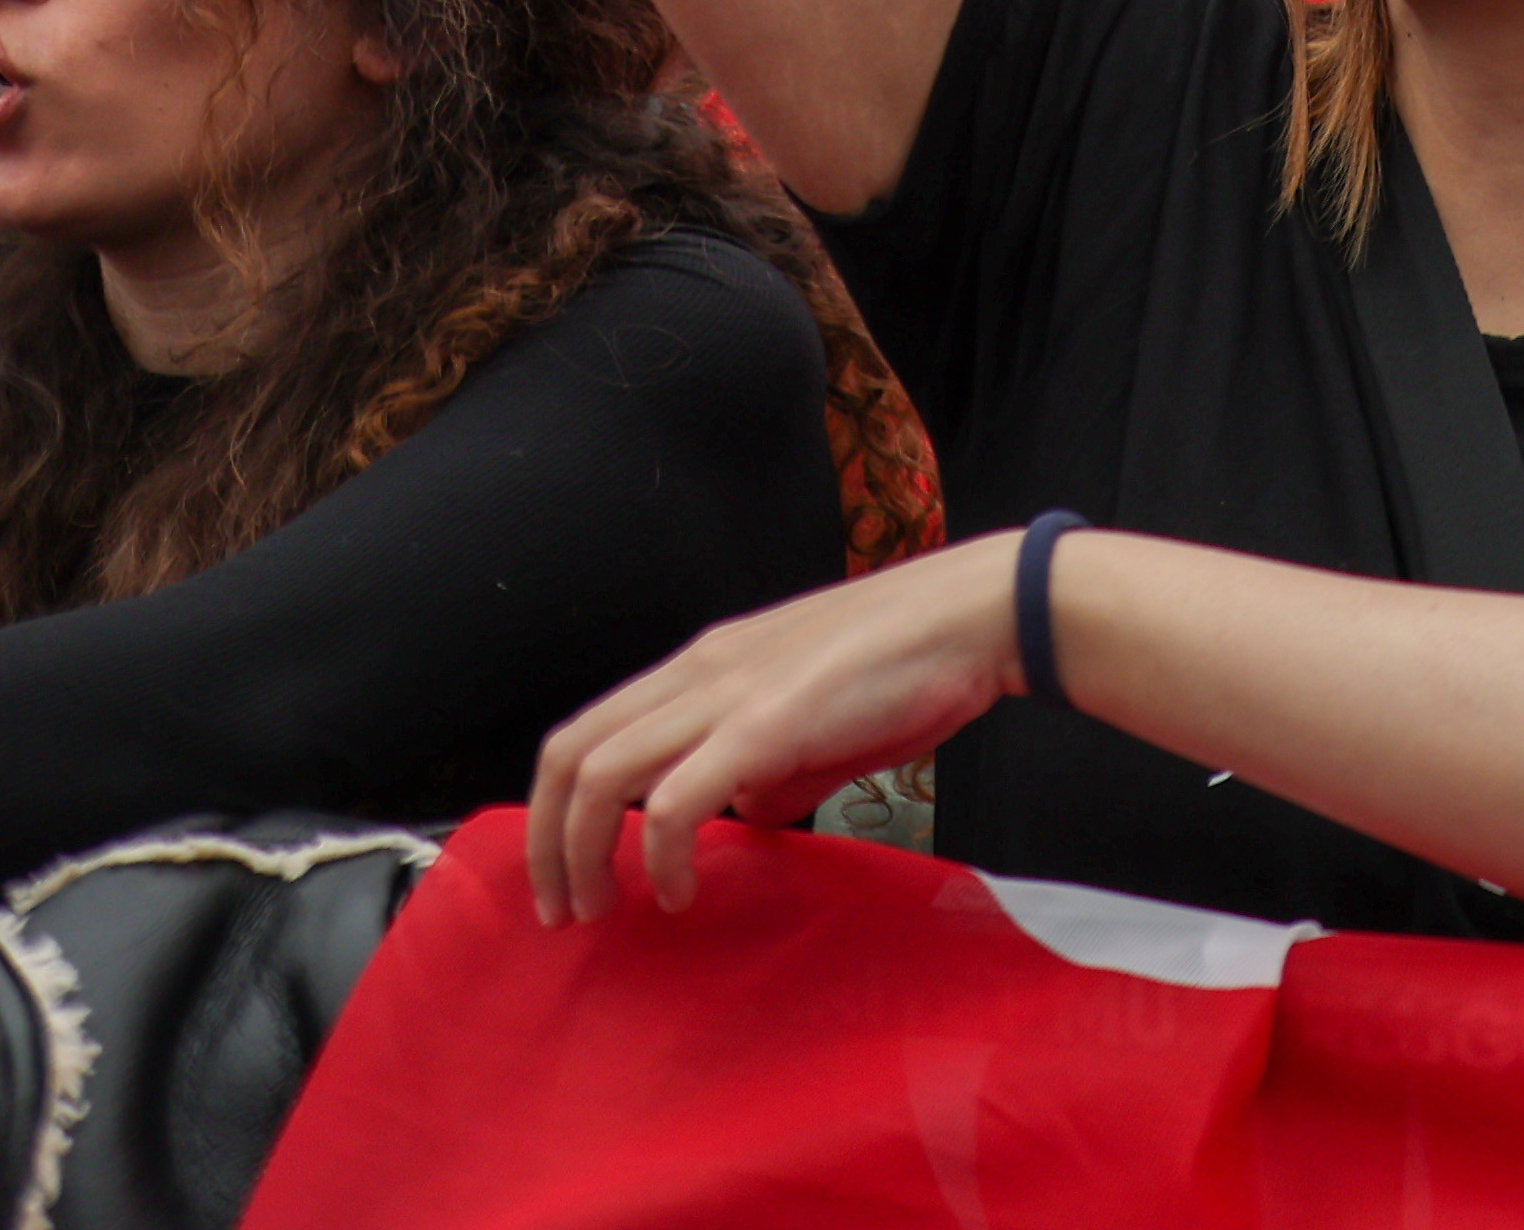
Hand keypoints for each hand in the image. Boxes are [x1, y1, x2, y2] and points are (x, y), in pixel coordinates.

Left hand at [527, 531, 1030, 921]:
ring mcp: (727, 695)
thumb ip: (769, 767)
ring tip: (601, 908)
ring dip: (582, 854)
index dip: (556, 806)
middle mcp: (699, 671)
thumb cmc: (913, 662)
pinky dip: (660, 856)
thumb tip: (742, 816)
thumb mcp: (819, 720)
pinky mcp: (764, 725)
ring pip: (599, 776)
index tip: (567, 868)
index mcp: (706, 663)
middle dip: (547, 841)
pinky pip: (674, 802)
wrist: (975, 616)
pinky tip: (682, 891)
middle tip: (562, 907)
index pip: (589, 730)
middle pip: (569, 754)